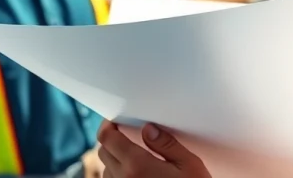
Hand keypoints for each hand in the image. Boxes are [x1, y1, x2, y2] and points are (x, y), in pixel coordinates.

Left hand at [96, 120, 210, 177]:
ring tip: (132, 156)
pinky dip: (117, 175)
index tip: (114, 120)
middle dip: (111, 140)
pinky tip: (134, 174)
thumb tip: (147, 129)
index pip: (107, 139)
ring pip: (106, 169)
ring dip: (114, 159)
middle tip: (125, 135)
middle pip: (103, 152)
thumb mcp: (189, 164)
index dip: (107, 125)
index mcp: (137, 165)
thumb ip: (166, 144)